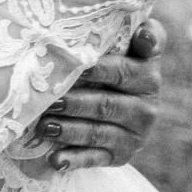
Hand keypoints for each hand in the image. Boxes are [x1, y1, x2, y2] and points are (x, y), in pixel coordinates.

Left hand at [33, 18, 164, 169]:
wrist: (116, 100)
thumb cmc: (108, 61)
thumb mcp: (122, 43)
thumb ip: (133, 32)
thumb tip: (145, 33)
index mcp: (148, 74)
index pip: (124, 70)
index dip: (101, 69)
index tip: (82, 63)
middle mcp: (147, 106)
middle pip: (107, 104)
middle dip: (76, 102)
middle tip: (48, 99)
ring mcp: (135, 134)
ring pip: (99, 132)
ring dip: (70, 130)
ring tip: (44, 125)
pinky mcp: (120, 155)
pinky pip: (96, 159)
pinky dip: (74, 160)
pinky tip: (55, 160)